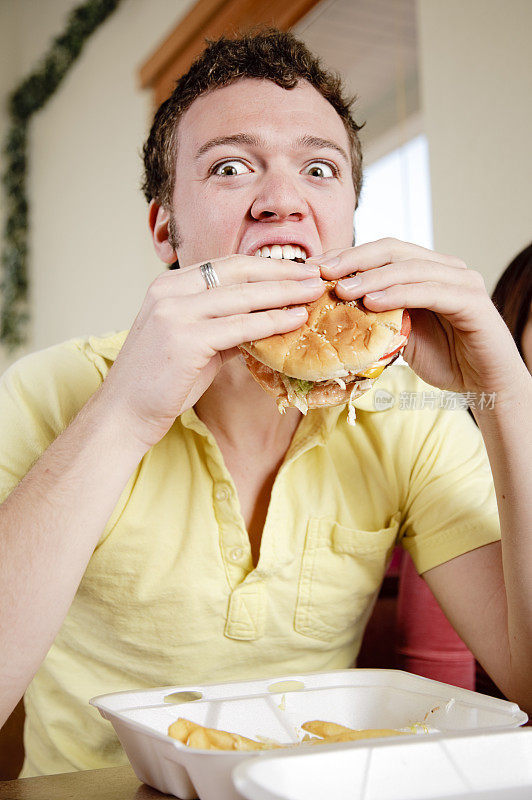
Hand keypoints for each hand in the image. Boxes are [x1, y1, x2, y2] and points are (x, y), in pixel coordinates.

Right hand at [101, 256, 323, 448]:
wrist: (125, 413)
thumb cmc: (161, 381)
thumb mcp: (194, 342)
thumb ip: (224, 326)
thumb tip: (265, 321)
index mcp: (169, 286)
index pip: (227, 265)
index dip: (267, 265)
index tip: (298, 268)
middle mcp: (170, 291)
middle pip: (238, 272)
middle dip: (282, 272)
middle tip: (316, 274)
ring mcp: (175, 313)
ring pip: (243, 296)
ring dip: (285, 293)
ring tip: (314, 292)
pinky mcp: (185, 339)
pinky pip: (240, 327)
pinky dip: (271, 322)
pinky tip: (295, 320)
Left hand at [307, 238, 525, 398]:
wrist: (485, 385)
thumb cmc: (444, 359)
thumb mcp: (401, 334)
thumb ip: (378, 316)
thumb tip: (335, 308)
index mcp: (428, 270)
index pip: (383, 251)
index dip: (348, 255)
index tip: (315, 267)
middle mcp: (446, 268)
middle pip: (394, 250)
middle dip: (354, 259)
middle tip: (323, 272)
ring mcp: (461, 281)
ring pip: (410, 268)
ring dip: (372, 277)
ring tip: (343, 289)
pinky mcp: (472, 301)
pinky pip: (429, 291)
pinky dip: (399, 294)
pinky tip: (372, 302)